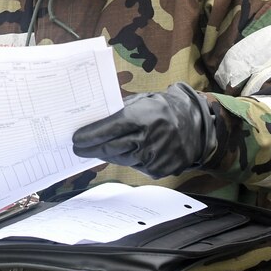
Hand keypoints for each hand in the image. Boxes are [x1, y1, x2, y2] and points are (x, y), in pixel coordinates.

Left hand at [71, 83, 217, 177]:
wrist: (195, 125)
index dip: (90, 136)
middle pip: (111, 147)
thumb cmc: (163, 109)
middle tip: (78, 149)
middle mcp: (148, 138)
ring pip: (120, 159)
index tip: (76, 139)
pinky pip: (134, 167)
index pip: (109, 129)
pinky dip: (125, 160)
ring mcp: (154, 156)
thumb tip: (94, 119)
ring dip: (106, 155)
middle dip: (91, 149)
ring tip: (95, 151)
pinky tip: (121, 154)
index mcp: (142, 117)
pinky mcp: (159, 170)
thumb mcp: (143, 100)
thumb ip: (120, 110)